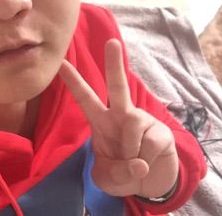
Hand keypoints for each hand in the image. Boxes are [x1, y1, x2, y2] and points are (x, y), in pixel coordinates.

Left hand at [59, 38, 178, 198]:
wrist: (149, 181)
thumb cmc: (121, 171)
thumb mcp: (107, 178)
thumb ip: (115, 172)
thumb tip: (138, 162)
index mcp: (100, 120)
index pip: (85, 98)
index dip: (73, 81)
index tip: (61, 62)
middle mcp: (120, 114)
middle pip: (118, 86)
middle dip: (115, 63)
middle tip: (112, 41)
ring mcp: (141, 121)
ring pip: (133, 127)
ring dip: (130, 154)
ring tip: (132, 162)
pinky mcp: (161, 132)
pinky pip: (150, 146)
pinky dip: (145, 162)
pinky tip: (147, 162)